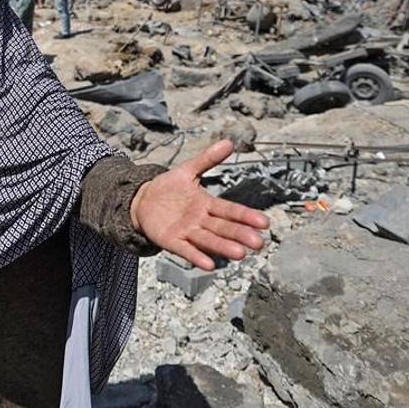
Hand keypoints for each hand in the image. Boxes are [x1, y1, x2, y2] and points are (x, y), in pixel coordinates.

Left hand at [130, 140, 268, 270]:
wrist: (144, 201)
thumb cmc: (169, 188)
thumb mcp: (188, 170)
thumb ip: (208, 159)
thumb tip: (229, 142)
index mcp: (207, 204)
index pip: (230, 210)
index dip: (246, 216)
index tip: (264, 222)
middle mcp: (201, 220)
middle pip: (223, 228)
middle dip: (240, 234)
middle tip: (259, 242)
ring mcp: (188, 232)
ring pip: (208, 240)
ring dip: (224, 247)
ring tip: (240, 254)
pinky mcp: (172, 241)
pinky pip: (186, 250)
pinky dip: (197, 256)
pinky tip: (209, 265)